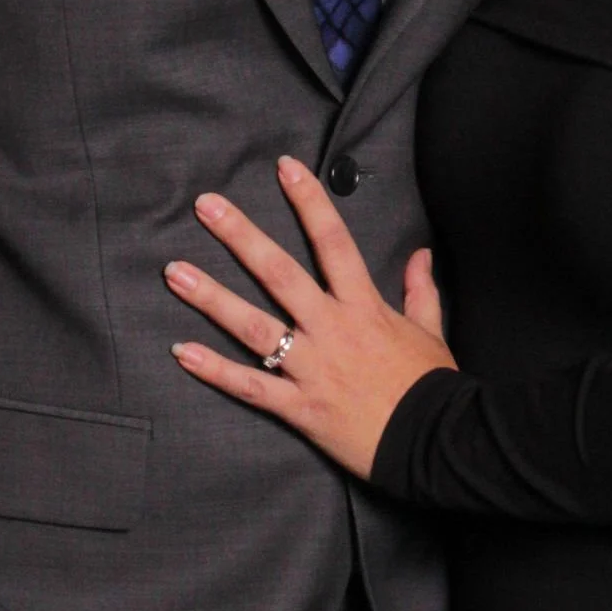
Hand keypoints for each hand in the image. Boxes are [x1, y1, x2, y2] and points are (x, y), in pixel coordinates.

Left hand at [166, 158, 455, 477]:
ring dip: (211, 298)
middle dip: (240, 236)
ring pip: (252, 326)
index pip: (333, 242)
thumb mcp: (432, 330)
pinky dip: (214, 370)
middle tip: (205, 206)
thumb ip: (419, 289)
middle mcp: (331, 329)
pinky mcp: (300, 406)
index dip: (309, 202)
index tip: (285, 168)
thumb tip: (420, 254)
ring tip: (174, 273)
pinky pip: (249, 386)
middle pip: (278, 274)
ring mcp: (311, 368)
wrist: (437, 442)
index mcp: (364, 306)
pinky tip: (181, 351)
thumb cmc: (432, 386)